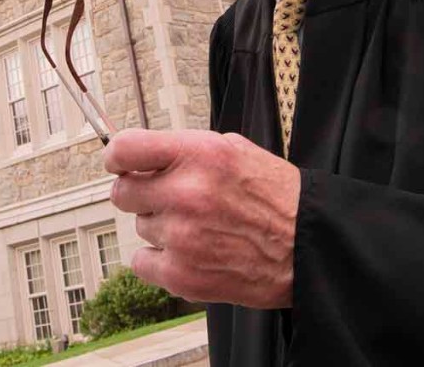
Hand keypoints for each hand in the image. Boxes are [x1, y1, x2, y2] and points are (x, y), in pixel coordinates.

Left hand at [104, 128, 300, 308]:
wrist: (308, 246)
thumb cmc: (276, 197)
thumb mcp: (234, 150)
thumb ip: (185, 151)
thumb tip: (144, 156)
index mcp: (199, 155)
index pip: (126, 149)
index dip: (116, 157)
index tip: (117, 163)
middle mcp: (186, 193)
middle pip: (123, 192)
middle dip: (140, 193)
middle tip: (166, 198)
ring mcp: (182, 236)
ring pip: (140, 227)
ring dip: (161, 226)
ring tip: (199, 227)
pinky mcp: (182, 275)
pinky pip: (142, 262)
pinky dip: (160, 260)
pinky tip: (189, 252)